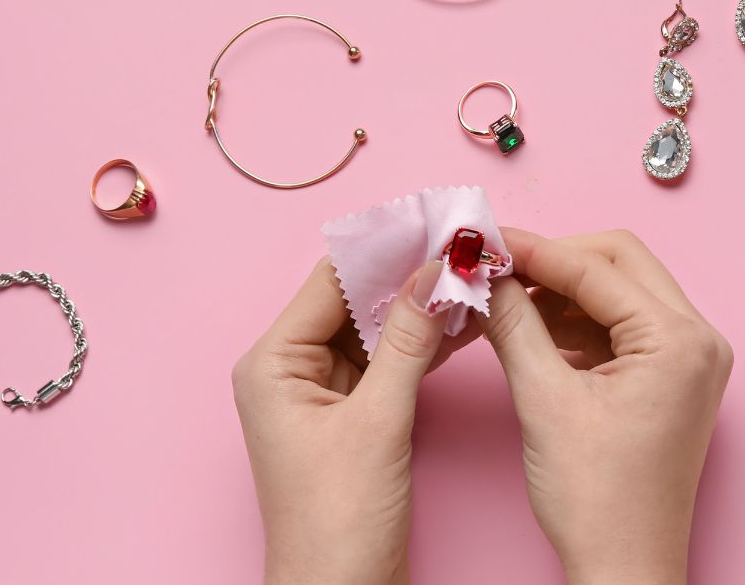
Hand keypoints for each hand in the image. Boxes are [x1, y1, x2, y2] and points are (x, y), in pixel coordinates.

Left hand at [233, 258, 478, 584]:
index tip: (434, 220)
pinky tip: (462, 319)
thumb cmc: (338, 523)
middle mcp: (290, 369)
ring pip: (377, 328)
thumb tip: (436, 270)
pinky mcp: (352, 414)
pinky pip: (388, 360)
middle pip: (355, 299)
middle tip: (461, 243)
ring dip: (421, 305)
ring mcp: (322, 392)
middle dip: (408, 273)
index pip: (333, 280)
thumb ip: (409, 340)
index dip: (386, 247)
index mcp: (273, 362)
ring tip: (471, 273)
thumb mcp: (379, 421)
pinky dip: (423, 342)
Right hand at [484, 229, 732, 584]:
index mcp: (680, 342)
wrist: (623, 569)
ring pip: (619, 291)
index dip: (534, 250)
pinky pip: (620, 325)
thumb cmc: (598, 502)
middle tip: (498, 269)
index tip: (485, 243)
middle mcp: (697, 341)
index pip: (598, 268)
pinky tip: (535, 333)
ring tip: (508, 303)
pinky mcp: (670, 378)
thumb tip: (485, 274)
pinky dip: (576, 321)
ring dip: (563, 291)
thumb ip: (513, 324)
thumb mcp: (544, 400)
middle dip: (554, 262)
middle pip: (618, 264)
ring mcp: (688, 360)